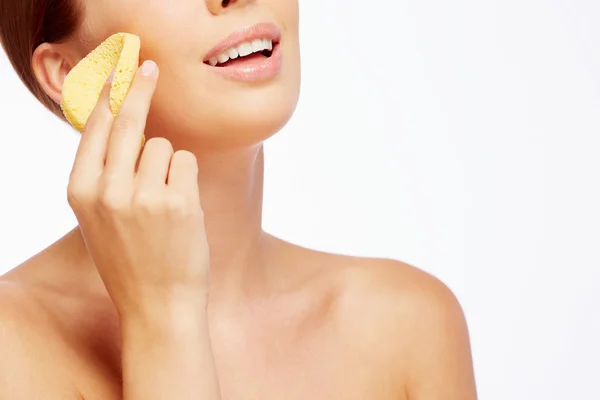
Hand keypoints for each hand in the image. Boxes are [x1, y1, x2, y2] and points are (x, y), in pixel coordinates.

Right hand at [66, 61, 208, 317]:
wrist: (158, 305)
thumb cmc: (130, 259)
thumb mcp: (98, 217)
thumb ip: (104, 174)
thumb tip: (123, 123)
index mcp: (80, 192)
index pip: (94, 128)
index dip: (108, 94)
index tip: (119, 69)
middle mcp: (108, 190)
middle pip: (128, 122)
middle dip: (141, 88)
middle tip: (150, 66)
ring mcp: (144, 196)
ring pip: (163, 146)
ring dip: (168, 165)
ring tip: (163, 202)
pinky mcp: (179, 202)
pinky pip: (186, 162)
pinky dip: (186, 177)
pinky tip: (180, 208)